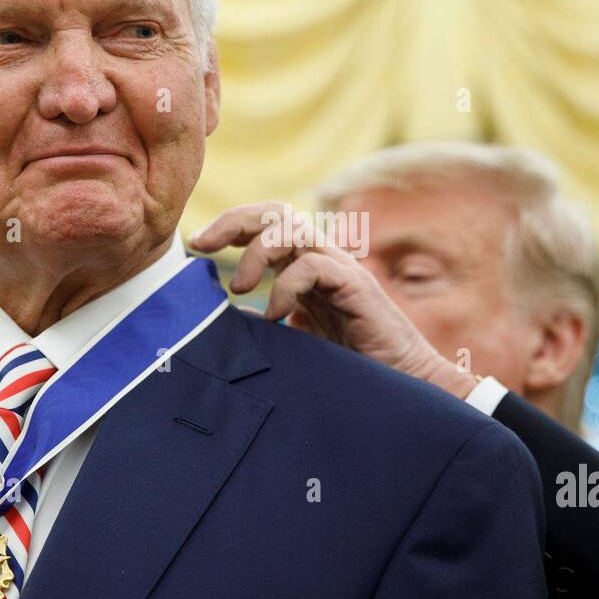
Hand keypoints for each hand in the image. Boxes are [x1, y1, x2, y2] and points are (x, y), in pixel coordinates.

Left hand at [189, 202, 478, 399]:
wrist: (404, 385)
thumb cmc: (351, 367)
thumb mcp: (294, 343)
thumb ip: (265, 326)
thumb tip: (225, 321)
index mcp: (303, 270)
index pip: (265, 226)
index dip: (228, 227)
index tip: (194, 245)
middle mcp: (321, 262)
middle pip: (276, 213)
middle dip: (234, 221)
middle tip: (202, 244)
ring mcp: (340, 271)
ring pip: (293, 229)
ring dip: (256, 253)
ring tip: (239, 290)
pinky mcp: (356, 288)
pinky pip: (314, 265)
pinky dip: (286, 286)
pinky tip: (276, 316)